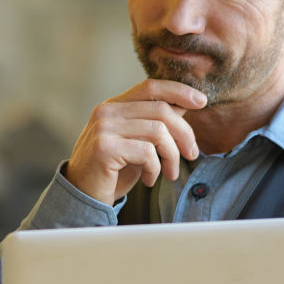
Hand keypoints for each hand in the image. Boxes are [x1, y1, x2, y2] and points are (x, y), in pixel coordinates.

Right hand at [64, 79, 205, 204]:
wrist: (82, 196)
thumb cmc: (112, 171)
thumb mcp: (136, 142)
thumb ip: (153, 123)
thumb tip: (183, 106)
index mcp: (113, 106)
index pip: (150, 87)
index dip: (178, 91)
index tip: (201, 102)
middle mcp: (106, 112)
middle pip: (161, 110)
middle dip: (184, 133)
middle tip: (192, 154)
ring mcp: (103, 128)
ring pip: (158, 132)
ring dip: (172, 155)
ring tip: (169, 172)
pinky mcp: (105, 148)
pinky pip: (147, 152)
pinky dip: (155, 169)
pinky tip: (148, 179)